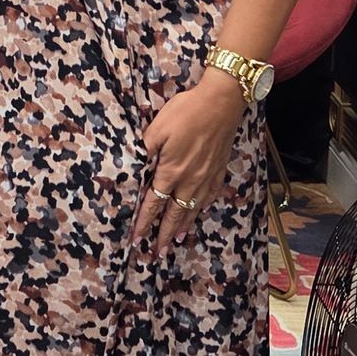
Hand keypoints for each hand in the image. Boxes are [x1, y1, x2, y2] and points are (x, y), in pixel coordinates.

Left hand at [133, 70, 246, 252]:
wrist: (221, 103)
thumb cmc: (185, 112)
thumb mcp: (157, 129)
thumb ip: (145, 151)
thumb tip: (135, 167)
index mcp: (170, 172)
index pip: (154, 204)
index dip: (145, 222)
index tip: (137, 238)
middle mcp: (189, 180)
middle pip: (175, 213)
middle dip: (165, 234)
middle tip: (159, 252)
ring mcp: (206, 176)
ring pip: (193, 208)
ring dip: (184, 226)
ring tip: (178, 240)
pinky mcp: (218, 169)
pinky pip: (209, 195)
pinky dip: (202, 208)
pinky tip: (200, 211)